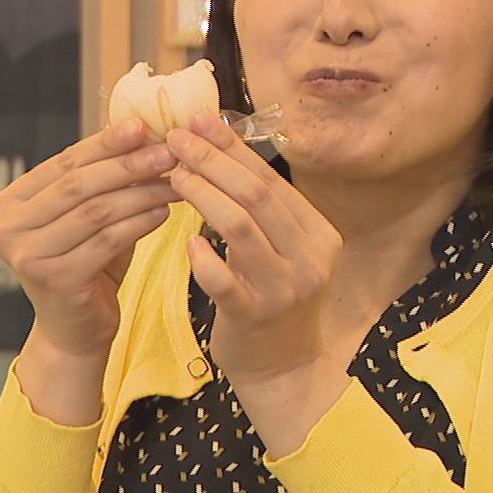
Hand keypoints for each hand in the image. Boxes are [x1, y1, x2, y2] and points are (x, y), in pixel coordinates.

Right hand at [0, 120, 182, 362]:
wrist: (75, 332)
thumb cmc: (86, 267)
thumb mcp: (88, 219)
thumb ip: (101, 181)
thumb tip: (139, 131)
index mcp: (13, 202)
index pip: (64, 163)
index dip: (105, 143)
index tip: (142, 126)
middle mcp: (10, 227)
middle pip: (79, 184)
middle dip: (128, 165)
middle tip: (169, 151)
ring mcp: (28, 255)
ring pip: (96, 211)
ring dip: (141, 193)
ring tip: (175, 181)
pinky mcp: (55, 279)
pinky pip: (107, 241)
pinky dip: (139, 223)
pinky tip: (165, 213)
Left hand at [166, 112, 343, 390]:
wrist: (285, 371)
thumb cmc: (274, 302)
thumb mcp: (283, 252)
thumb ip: (262, 211)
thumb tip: (221, 147)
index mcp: (319, 235)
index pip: (272, 180)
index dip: (233, 148)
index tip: (199, 121)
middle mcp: (309, 258)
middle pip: (257, 196)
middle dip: (213, 161)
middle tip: (177, 138)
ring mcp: (284, 289)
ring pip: (240, 228)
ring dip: (203, 196)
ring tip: (173, 176)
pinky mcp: (255, 317)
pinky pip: (224, 279)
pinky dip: (203, 257)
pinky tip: (185, 241)